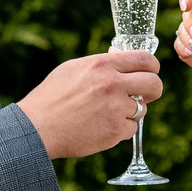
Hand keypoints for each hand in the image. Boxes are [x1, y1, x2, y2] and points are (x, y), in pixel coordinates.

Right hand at [18, 51, 162, 158]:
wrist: (37, 127)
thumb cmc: (51, 97)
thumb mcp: (73, 69)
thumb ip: (101, 65)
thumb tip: (121, 60)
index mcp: (102, 65)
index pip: (145, 59)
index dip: (152, 67)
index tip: (151, 72)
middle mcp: (112, 84)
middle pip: (154, 84)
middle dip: (153, 90)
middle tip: (145, 94)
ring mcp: (115, 109)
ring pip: (142, 109)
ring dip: (131, 112)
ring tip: (107, 114)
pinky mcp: (115, 131)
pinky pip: (131, 128)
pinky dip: (120, 129)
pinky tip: (101, 127)